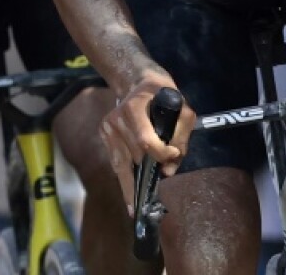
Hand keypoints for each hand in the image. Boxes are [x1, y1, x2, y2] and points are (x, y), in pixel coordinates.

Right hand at [99, 66, 195, 181]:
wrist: (140, 82)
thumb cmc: (165, 97)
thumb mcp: (182, 110)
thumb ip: (181, 138)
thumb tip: (168, 171)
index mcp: (134, 108)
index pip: (145, 140)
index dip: (161, 153)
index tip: (174, 154)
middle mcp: (116, 118)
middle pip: (134, 156)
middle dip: (149, 171)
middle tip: (158, 183)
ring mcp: (107, 127)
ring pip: (121, 164)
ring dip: (132, 182)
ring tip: (137, 203)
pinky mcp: (104, 134)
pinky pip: (116, 161)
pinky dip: (124, 175)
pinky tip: (130, 191)